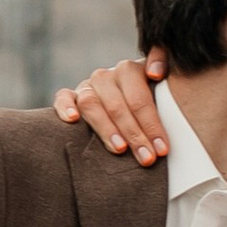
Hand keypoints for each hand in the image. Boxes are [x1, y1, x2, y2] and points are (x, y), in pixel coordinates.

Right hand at [52, 50, 169, 161]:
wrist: (124, 100)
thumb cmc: (148, 101)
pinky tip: (72, 120)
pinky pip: (63, 97)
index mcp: (129, 70)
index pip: (140, 99)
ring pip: (91, 104)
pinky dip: (65, 106)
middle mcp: (106, 76)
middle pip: (118, 105)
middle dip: (135, 134)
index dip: (152, 125)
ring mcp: (87, 86)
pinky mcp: (69, 96)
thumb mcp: (162, 88)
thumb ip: (163, 69)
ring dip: (106, 128)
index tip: (162, 149)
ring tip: (120, 149)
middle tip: (147, 158)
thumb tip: (155, 73)